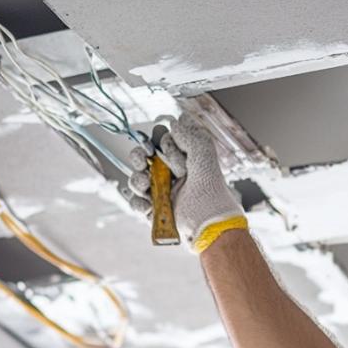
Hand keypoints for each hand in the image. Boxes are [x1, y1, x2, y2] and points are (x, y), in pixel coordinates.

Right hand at [128, 118, 245, 252]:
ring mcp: (162, 193)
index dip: (157, 143)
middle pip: (143, 159)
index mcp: (183, 160)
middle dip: (138, 157)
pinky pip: (137, 203)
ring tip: (145, 186)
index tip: (163, 149)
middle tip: (142, 161)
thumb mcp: (205, 159)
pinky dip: (137, 202)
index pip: (160, 143)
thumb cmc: (211, 194)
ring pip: (137, 180)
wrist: (209, 225)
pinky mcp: (156, 211)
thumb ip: (192, 138)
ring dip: (136, 180)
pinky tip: (147, 204)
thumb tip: (176, 122)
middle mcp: (171, 175)